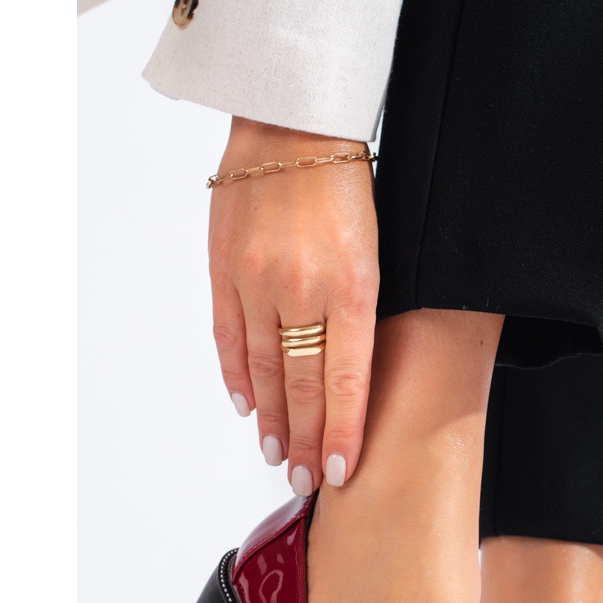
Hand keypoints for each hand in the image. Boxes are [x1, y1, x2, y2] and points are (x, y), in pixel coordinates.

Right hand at [208, 117, 378, 492]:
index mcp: (353, 287)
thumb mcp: (380, 248)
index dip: (343, 432)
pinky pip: (227, 333)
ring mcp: (256, 280)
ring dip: (271, 417)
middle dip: (308, 439)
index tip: (341, 470)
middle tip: (308, 479)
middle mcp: (302, 291)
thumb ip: (363, 310)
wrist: (294, 122)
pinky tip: (246, 404)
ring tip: (278, 453)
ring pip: (261, 368)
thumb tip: (354, 368)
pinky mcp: (223, 266)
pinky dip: (235, 374)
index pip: (348, 381)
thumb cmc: (348, 184)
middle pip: (303, 385)